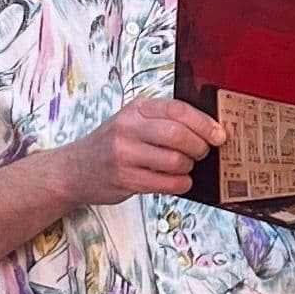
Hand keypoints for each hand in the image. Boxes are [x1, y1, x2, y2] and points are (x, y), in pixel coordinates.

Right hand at [63, 98, 223, 207]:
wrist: (75, 169)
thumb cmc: (111, 145)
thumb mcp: (132, 121)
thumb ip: (162, 121)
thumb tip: (208, 129)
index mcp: (136, 109)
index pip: (177, 109)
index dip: (204, 123)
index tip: (219, 134)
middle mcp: (128, 128)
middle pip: (177, 135)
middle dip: (199, 147)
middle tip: (202, 153)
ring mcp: (125, 154)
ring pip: (174, 161)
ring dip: (188, 167)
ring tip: (184, 167)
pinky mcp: (125, 179)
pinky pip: (166, 183)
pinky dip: (180, 184)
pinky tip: (177, 181)